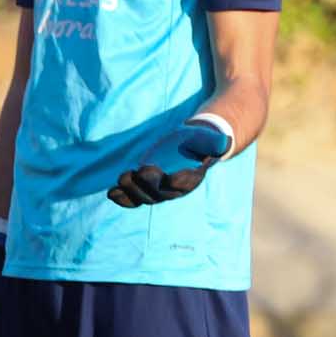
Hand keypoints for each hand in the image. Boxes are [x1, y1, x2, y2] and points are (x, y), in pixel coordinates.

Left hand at [108, 116, 231, 208]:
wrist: (194, 145)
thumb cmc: (203, 139)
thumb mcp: (211, 138)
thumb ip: (215, 142)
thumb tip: (223, 143)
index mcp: (193, 178)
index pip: (184, 185)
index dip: (175, 182)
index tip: (165, 176)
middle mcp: (176, 189)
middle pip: (161, 193)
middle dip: (147, 185)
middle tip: (136, 172)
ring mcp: (160, 190)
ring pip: (145, 197)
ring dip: (132, 192)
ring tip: (120, 180)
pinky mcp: (147, 187)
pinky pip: (135, 197)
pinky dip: (123, 198)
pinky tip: (112, 193)